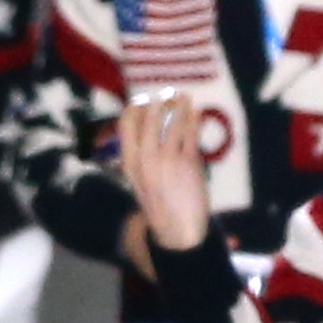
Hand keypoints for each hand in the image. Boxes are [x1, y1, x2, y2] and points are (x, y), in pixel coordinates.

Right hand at [118, 92, 212, 254]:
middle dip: (158, 103)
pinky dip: (193, 120)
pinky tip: (196, 112)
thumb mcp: (140, 180)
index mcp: (129, 162)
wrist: (176, 229)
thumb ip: (141, 158)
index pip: (126, 126)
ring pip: (172, 124)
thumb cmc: (160, 204)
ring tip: (183, 96)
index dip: (135, 110)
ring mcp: (167, 159)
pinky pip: (190, 135)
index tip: (142, 101)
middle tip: (166, 93)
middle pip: (149, 120)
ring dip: (178, 106)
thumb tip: (148, 133)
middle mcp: (145, 157)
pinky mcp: (188, 163)